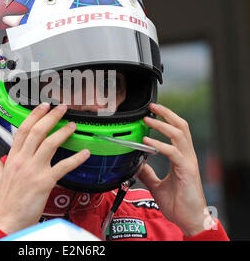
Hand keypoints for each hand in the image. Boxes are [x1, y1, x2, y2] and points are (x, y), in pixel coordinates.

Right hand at [0, 103, 89, 234]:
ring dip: (63, 132)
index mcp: (13, 158)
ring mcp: (33, 170)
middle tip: (61, 108)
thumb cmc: (5, 203)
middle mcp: (23, 160)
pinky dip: (76, 158)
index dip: (34, 116)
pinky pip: (63, 166)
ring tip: (73, 125)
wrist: (6, 221)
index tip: (43, 107)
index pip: (23, 130)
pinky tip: (85, 153)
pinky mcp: (44, 182)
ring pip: (49, 143)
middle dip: (50, 117)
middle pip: (37, 131)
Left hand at [137, 103, 214, 236]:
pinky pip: (173, 153)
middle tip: (152, 106)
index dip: (166, 119)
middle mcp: (186, 156)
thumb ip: (148, 173)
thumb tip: (136, 165)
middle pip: (181, 126)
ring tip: (148, 119)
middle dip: (167, 113)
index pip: (176, 130)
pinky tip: (148, 143)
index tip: (151, 112)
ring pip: (179, 134)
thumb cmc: (178, 203)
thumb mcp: (157, 185)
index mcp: (181, 157)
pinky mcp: (187, 171)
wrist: (189, 220)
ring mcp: (188, 162)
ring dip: (163, 124)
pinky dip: (160, 145)